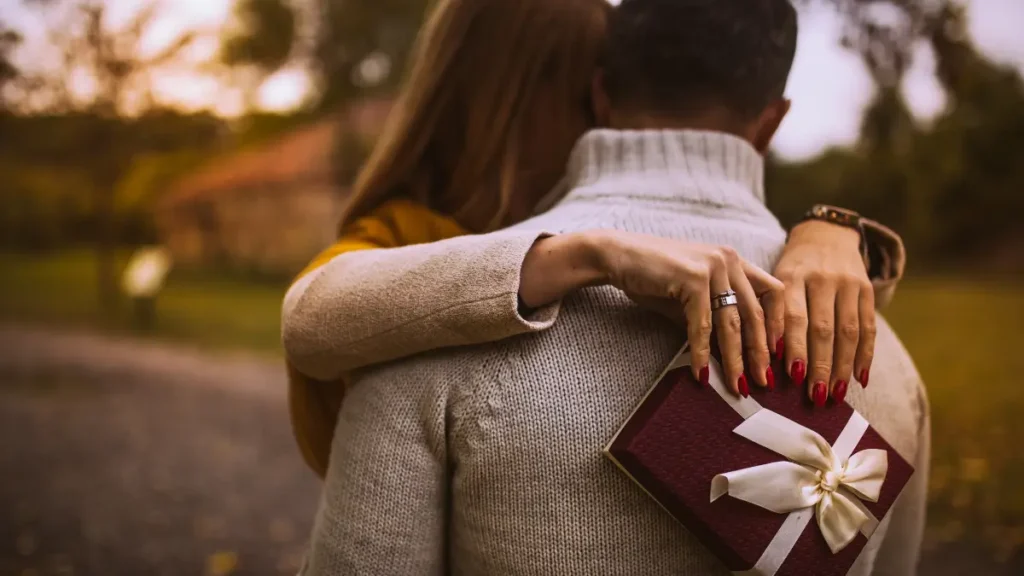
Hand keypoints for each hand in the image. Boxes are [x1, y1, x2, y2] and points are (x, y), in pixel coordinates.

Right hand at [589, 230, 784, 395]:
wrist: (617, 256)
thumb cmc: (653, 278)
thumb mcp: (692, 297)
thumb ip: (714, 318)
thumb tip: (732, 355)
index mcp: (734, 261)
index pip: (773, 293)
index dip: (778, 326)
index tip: (777, 356)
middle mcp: (729, 260)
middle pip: (755, 313)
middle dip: (760, 352)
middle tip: (763, 382)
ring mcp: (713, 266)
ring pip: (731, 323)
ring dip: (735, 359)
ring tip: (738, 385)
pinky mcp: (693, 278)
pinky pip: (702, 324)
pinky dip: (702, 352)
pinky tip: (702, 373)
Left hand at [774, 220, 874, 406]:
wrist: (825, 235)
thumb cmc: (791, 268)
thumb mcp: (774, 279)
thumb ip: (770, 312)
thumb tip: (767, 357)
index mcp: (792, 276)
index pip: (794, 316)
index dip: (794, 346)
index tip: (792, 376)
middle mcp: (822, 278)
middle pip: (823, 328)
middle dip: (820, 365)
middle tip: (815, 396)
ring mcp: (848, 283)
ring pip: (848, 331)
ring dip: (843, 366)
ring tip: (835, 394)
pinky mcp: (866, 289)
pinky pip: (868, 326)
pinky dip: (865, 354)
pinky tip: (860, 377)